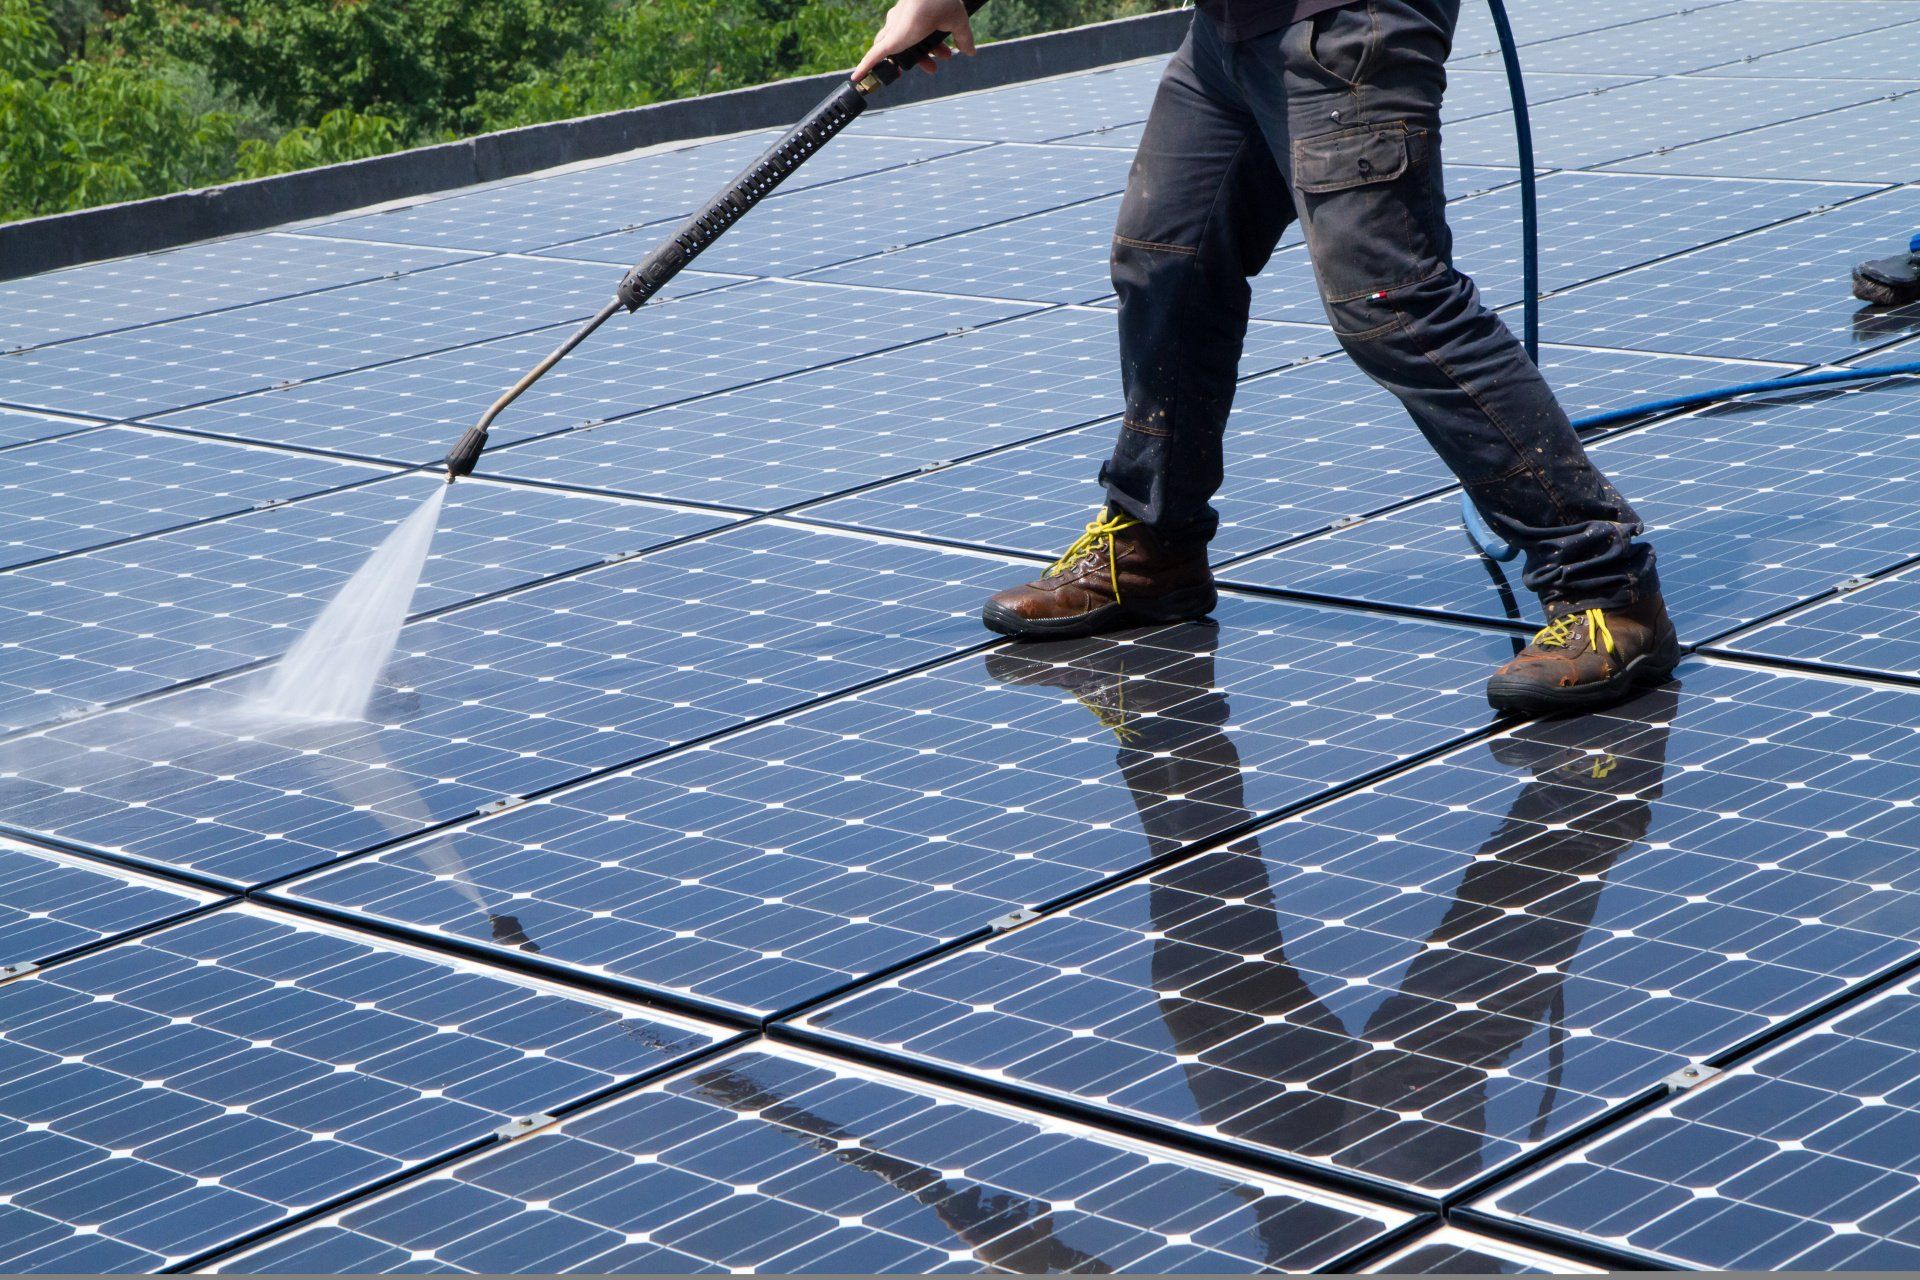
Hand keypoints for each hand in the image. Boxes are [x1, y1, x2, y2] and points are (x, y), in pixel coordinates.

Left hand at [854, 0, 975, 78]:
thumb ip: (963, 38)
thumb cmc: (942, 1)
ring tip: (893, 76)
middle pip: (904, 45)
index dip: (933, 48)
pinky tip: (858, 78)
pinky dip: (865, 68)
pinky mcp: (889, 41)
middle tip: (932, 68)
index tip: (946, 55)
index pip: (920, 36)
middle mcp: (902, 23)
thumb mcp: (956, 23)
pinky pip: (873, 57)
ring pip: (889, 50)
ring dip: (894, 64)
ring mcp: (894, 32)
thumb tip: (971, 52)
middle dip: (920, 58)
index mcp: (917, 17)